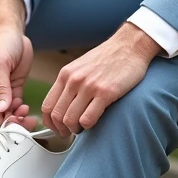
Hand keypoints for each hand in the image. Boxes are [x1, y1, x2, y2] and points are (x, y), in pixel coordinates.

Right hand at [0, 0, 36, 127]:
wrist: (13, 32)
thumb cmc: (2, 43)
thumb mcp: (0, 64)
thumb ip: (0, 87)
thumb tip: (1, 109)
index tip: (12, 120)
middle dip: (10, 121)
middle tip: (24, 120)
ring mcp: (1, 91)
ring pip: (6, 113)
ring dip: (17, 117)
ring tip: (27, 113)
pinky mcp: (12, 89)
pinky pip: (15, 106)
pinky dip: (20, 110)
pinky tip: (26, 108)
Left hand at [41, 23, 160, 136]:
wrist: (130, 45)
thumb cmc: (108, 58)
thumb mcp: (80, 67)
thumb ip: (70, 84)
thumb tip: (62, 106)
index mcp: (66, 74)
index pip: (47, 106)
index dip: (50, 123)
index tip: (57, 128)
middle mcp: (74, 80)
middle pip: (57, 116)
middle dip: (62, 129)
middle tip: (71, 132)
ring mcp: (89, 86)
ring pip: (70, 120)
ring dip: (75, 129)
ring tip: (83, 127)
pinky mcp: (106, 93)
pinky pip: (88, 119)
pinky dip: (88, 126)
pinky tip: (94, 121)